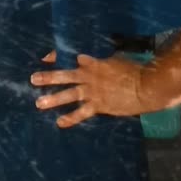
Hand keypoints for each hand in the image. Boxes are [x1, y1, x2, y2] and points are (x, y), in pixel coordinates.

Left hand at [31, 51, 145, 128]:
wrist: (146, 87)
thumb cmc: (134, 71)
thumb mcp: (115, 59)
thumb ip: (99, 60)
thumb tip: (83, 58)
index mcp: (94, 63)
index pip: (71, 58)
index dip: (57, 57)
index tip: (45, 58)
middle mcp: (90, 77)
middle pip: (65, 76)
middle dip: (48, 77)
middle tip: (33, 79)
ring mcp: (93, 92)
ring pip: (69, 94)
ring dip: (53, 99)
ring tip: (38, 104)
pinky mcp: (99, 106)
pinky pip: (81, 113)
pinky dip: (70, 118)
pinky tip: (59, 123)